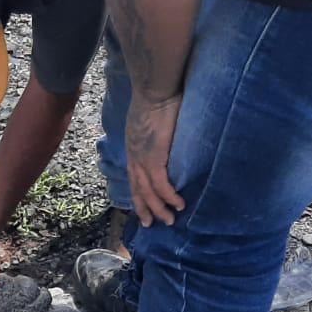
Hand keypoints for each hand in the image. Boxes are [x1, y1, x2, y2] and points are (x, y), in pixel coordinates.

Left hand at [125, 93, 185, 227]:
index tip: (143, 207)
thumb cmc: (157, 96)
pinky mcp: (155, 157)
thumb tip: (166, 133)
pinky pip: (162, 185)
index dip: (138, 194)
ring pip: (149, 192)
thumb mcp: (150, 118)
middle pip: (138, 189)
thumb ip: (155, 130)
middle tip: (152, 224)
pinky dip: (169, 197)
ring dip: (159, 209)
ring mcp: (143, 159)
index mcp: (133, 148)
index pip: (134, 177)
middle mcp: (134, 157)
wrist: (155, 88)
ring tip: (170, 220)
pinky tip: (179, 205)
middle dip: (145, 208)